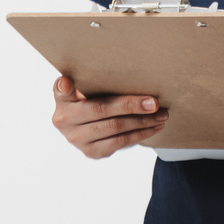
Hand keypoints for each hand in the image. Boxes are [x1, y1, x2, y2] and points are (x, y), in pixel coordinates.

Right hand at [51, 75, 168, 158]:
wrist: (86, 125)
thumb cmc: (90, 97)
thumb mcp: (83, 84)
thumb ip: (86, 78)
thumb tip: (86, 71)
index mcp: (62, 100)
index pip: (62, 90)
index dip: (64, 86)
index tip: (67, 82)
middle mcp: (64, 121)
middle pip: (102, 110)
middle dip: (131, 106)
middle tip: (154, 103)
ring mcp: (77, 139)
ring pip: (115, 129)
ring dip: (142, 122)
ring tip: (161, 115)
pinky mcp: (92, 152)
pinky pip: (120, 143)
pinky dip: (140, 134)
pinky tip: (154, 127)